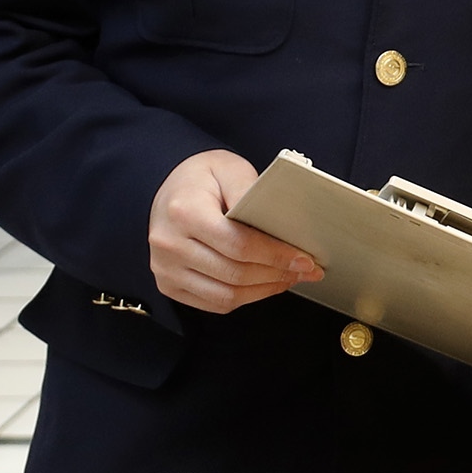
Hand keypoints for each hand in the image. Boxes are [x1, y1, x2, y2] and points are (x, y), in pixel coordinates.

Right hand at [148, 149, 319, 313]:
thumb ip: (251, 192)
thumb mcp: (229, 169)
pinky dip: (245, 298)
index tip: (304, 259)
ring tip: (289, 278)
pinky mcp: (168, 285)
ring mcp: (166, 269)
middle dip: (277, 275)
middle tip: (306, 270)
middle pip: (234, 274)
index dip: (276, 256)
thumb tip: (278, 223)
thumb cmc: (202, 178)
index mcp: (184, 212)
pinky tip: (264, 285)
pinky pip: (214, 303)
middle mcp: (169, 244)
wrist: (169, 190)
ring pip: (225, 295)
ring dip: (264, 290)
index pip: (239, 245)